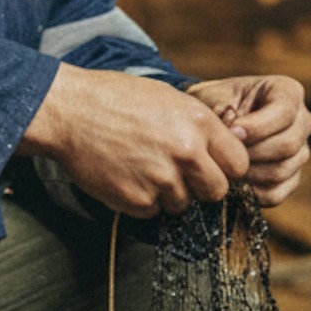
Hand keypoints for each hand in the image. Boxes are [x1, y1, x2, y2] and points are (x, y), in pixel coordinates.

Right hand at [18, 65, 250, 217]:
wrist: (71, 112)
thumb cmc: (117, 99)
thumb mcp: (169, 99)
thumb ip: (200, 127)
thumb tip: (223, 152)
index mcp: (199, 124)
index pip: (239, 164)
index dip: (225, 168)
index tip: (211, 166)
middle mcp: (186, 153)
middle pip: (217, 191)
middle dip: (202, 187)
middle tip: (179, 174)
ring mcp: (162, 179)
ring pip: (183, 204)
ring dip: (168, 194)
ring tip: (143, 168)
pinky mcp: (137, 199)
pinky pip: (153, 211)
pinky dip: (142, 200)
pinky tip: (126, 176)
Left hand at [185, 74, 310, 208]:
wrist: (214, 122)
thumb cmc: (215, 104)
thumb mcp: (213, 96)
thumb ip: (221, 109)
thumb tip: (233, 131)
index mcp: (288, 92)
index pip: (284, 113)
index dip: (257, 127)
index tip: (231, 133)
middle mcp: (303, 121)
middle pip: (288, 145)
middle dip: (250, 152)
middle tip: (224, 154)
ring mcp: (301, 151)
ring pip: (282, 170)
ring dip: (249, 173)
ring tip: (225, 166)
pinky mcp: (292, 178)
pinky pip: (276, 193)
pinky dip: (251, 192)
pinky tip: (233, 182)